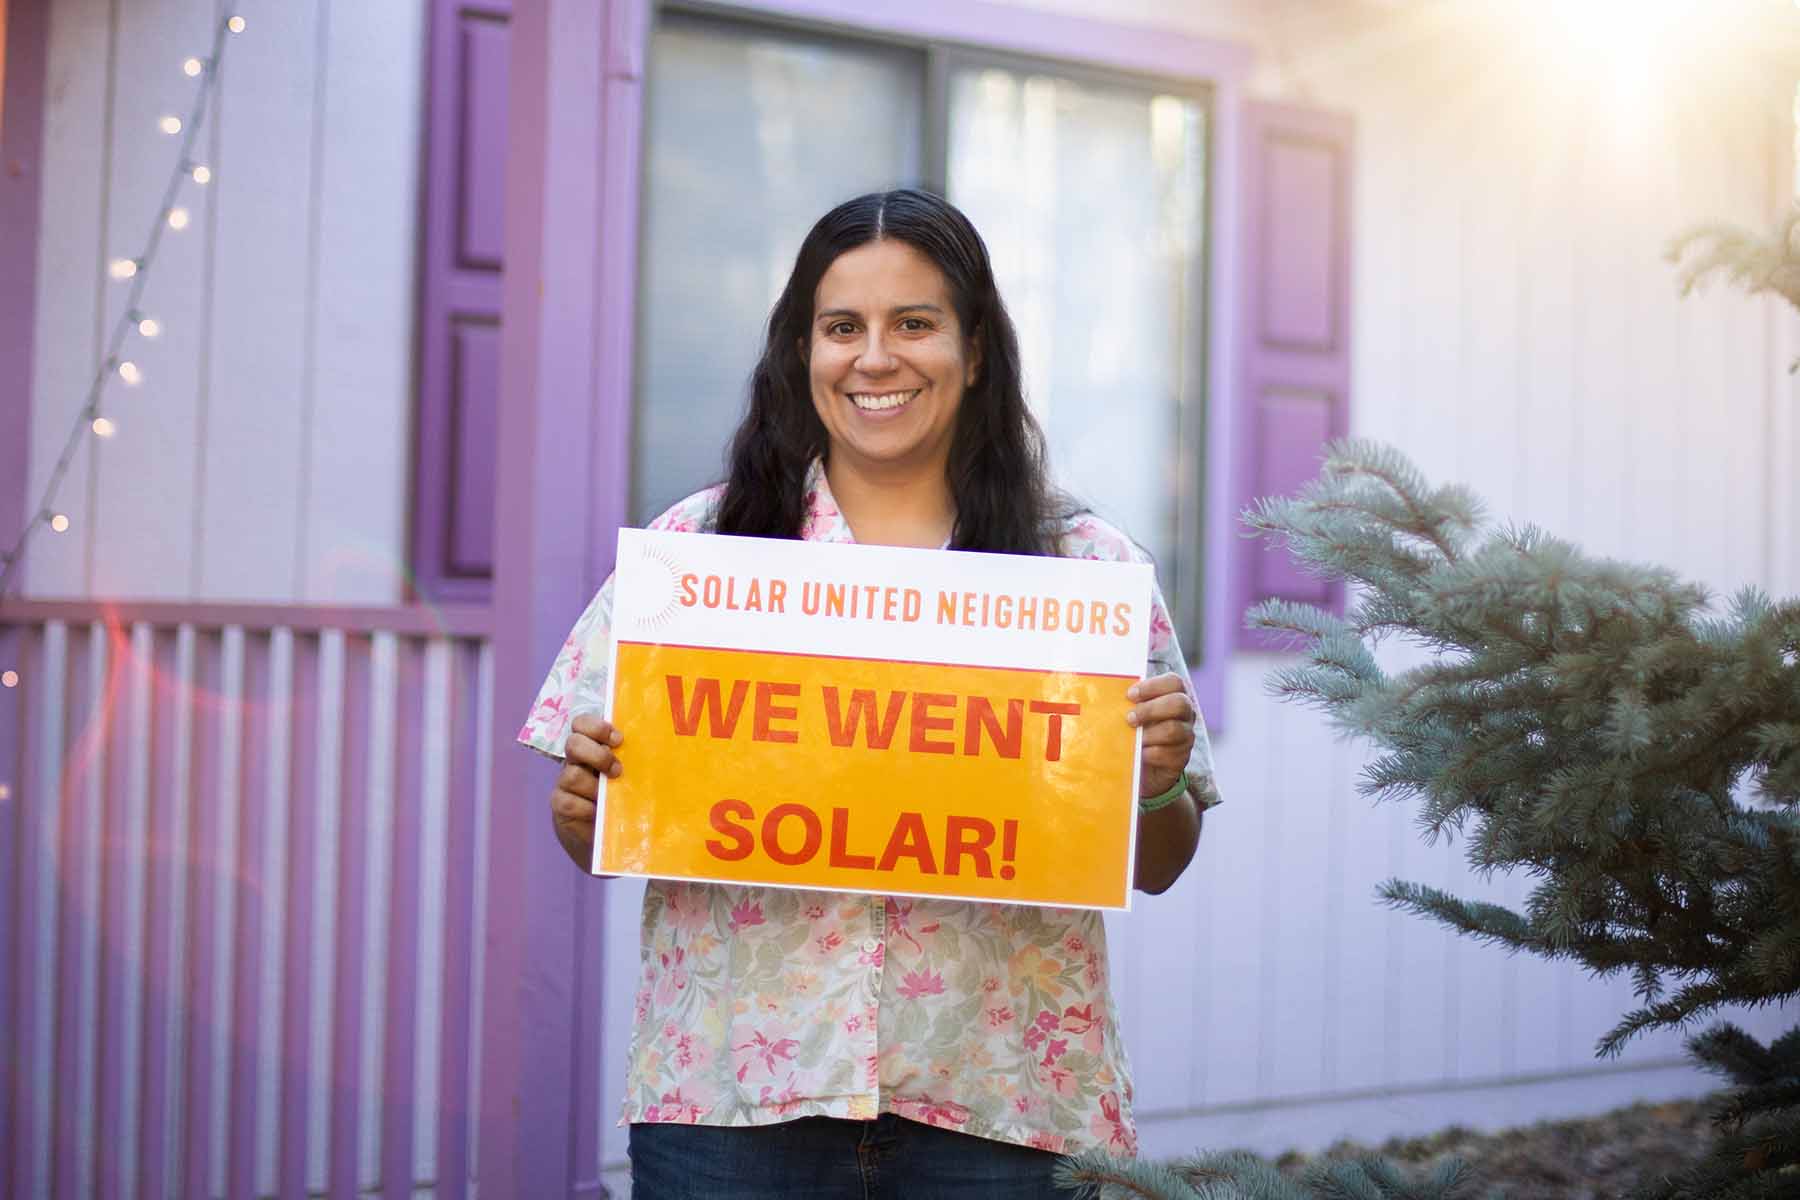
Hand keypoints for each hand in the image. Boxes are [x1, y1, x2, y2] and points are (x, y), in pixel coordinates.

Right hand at [550, 714, 622, 867]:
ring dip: (595, 785)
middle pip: (573, 743)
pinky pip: (569, 802)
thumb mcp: (626, 772)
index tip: (619, 740)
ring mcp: (564, 783)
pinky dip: (587, 807)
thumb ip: (631, 758)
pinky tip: (599, 811)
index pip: (581, 723)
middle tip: (617, 769)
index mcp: (589, 746)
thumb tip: (659, 748)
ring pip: (572, 775)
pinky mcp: (561, 805)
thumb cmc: (618, 793)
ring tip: (612, 794)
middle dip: (597, 754)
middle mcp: (574, 761)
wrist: (599, 828)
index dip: (597, 727)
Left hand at [1126, 673, 1194, 800]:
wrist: (1139, 768)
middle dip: (1151, 709)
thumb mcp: (1127, 714)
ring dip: (1150, 733)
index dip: (1153, 686)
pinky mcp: (1181, 758)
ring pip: (1175, 729)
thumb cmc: (1131, 733)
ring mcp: (1186, 736)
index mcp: (1173, 696)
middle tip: (1129, 718)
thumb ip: (1121, 702)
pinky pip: (1170, 753)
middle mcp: (1185, 714)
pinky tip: (1140, 754)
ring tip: (1133, 739)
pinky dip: (1151, 753)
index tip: (1130, 695)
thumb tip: (1096, 693)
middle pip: (1179, 703)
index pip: (1174, 682)